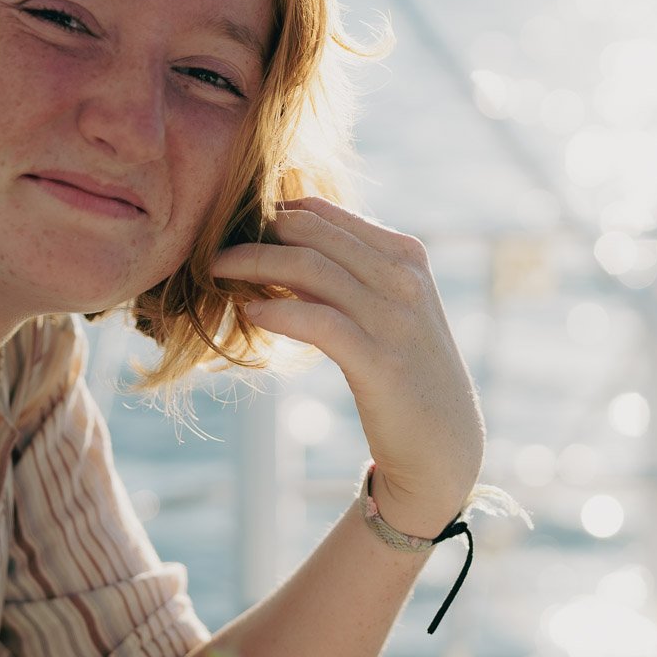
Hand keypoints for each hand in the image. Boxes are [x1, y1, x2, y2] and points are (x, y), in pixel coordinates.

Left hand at [212, 198, 485, 537]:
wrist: (443, 444)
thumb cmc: (404, 372)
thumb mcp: (383, 309)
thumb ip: (345, 277)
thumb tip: (283, 252)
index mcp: (405, 254)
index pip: (325, 213)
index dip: (273, 211)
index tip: (234, 224)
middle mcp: (403, 277)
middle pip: (311, 231)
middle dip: (254, 231)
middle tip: (212, 243)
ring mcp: (395, 317)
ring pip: (308, 268)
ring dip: (252, 264)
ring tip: (215, 270)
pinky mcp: (380, 361)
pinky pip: (318, 322)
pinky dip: (277, 311)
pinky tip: (249, 313)